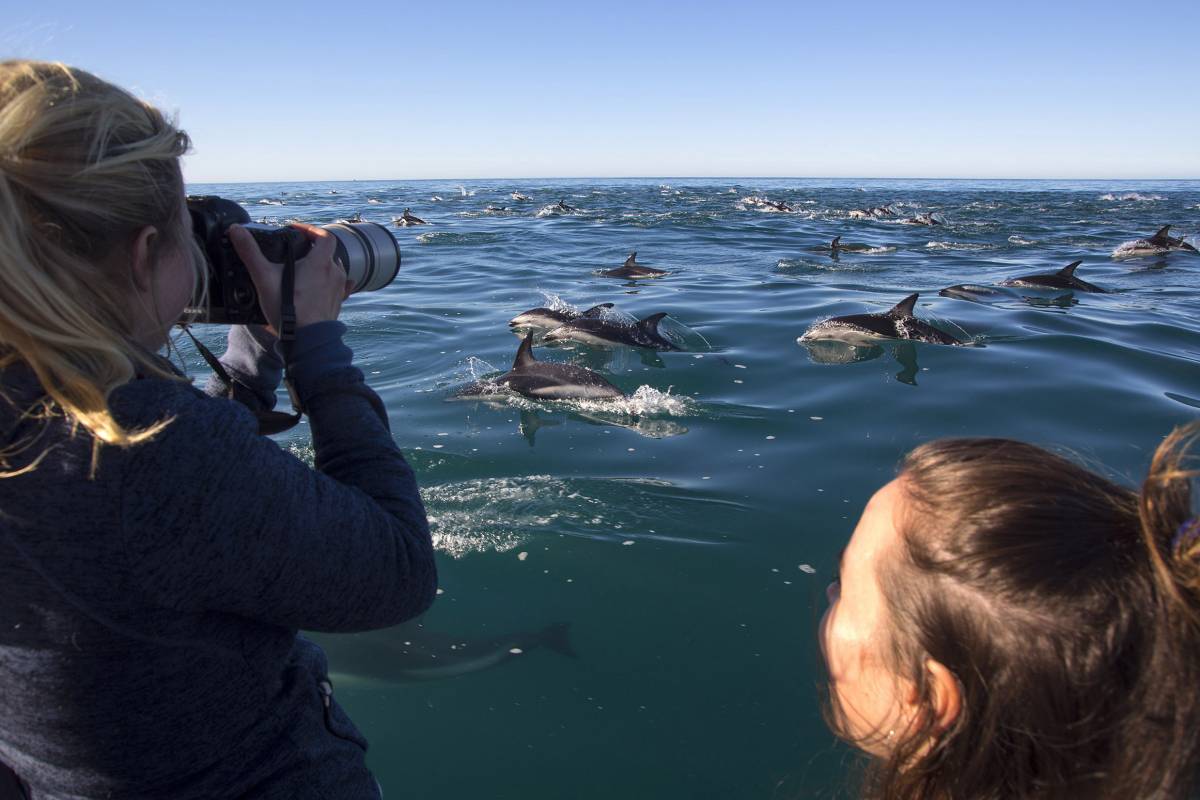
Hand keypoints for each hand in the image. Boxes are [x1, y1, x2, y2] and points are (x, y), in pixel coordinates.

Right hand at [228, 223, 353, 335]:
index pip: (324, 236)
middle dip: (313, 249)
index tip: (296, 230)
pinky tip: (328, 284)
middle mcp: (335, 273)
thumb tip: (236, 230)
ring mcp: (338, 289)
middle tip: (296, 251)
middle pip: (328, 253)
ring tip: (304, 269)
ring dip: (322, 265)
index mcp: (320, 262)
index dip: (311, 230)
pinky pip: (341, 287)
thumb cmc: (290, 309)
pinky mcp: (338, 303)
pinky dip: (333, 282)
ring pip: (334, 269)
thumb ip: (250, 252)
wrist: (309, 340)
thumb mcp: (264, 278)